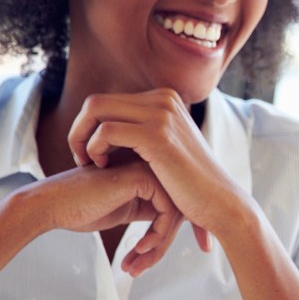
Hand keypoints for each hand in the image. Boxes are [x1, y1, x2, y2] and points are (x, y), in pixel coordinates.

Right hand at [21, 160, 183, 275]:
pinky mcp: (142, 178)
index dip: (167, 237)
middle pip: (178, 211)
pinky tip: (139, 248)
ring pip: (175, 214)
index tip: (150, 260)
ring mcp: (148, 168)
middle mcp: (152, 166)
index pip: (175, 206)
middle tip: (140, 269)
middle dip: (161, 246)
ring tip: (137, 265)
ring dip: (158, 247)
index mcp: (149, 172)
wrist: (51, 204)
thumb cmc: (81, 208)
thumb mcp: (126, 208)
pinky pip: (167, 212)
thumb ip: (150, 209)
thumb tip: (175, 225)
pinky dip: (156, 236)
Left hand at [67, 89, 249, 250]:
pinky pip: (106, 131)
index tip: (89, 154)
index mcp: (165, 99)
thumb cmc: (191, 183)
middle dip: (79, 130)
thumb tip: (110, 126)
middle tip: (81, 159)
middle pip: (97, 102)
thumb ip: (145, 132)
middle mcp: (164, 99)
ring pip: (96, 110)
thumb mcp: (168, 148)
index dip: (89, 126)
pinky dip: (94, 148)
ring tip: (89, 163)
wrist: (219, 201)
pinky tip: (102, 166)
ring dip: (81, 138)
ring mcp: (162, 113)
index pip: (108, 101)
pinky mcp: (157, 134)